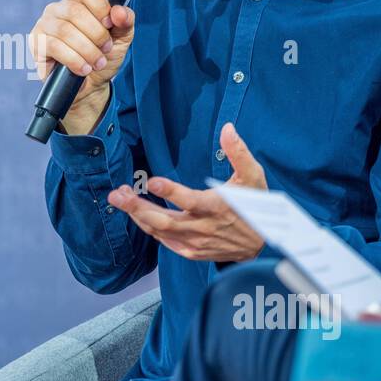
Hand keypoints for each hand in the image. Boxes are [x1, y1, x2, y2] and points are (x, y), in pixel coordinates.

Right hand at [28, 0, 135, 106]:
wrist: (91, 86)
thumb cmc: (103, 56)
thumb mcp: (121, 38)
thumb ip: (125, 21)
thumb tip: (119, 12)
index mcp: (77, 0)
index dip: (100, 6)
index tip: (110, 25)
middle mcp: (58, 8)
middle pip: (75, 11)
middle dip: (97, 34)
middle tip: (106, 49)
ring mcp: (44, 25)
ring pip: (65, 30)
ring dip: (87, 50)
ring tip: (97, 62)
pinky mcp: (37, 43)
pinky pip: (54, 46)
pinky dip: (74, 59)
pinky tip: (84, 68)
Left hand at [106, 122, 266, 261]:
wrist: (262, 245)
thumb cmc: (256, 206)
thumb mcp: (253, 177)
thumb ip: (239, 153)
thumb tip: (227, 128)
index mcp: (218, 207)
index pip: (190, 200)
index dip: (171, 191)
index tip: (152, 180)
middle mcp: (203, 227)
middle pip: (165, 220)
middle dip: (137, 207)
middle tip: (117, 194)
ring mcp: (196, 242)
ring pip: (160, 231)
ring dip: (137, 215)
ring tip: (120, 198)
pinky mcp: (192, 252)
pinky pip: (164, 242)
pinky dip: (149, 228)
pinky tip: (137, 214)